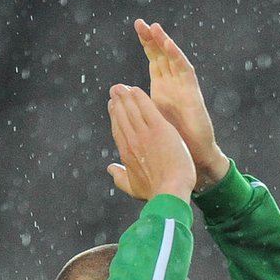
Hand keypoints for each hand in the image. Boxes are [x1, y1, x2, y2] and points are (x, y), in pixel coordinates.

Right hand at [106, 84, 195, 201]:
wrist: (170, 192)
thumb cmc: (155, 193)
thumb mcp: (134, 187)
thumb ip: (120, 177)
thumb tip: (110, 169)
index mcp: (126, 152)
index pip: (118, 129)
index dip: (115, 116)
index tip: (113, 107)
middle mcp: (132, 140)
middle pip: (122, 116)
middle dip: (118, 102)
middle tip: (116, 90)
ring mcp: (144, 133)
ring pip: (132, 109)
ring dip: (126, 96)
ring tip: (123, 87)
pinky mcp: (159, 128)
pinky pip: (147, 107)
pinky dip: (140, 97)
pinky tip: (136, 89)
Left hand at [134, 19, 229, 191]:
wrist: (194, 162)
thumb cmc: (173, 150)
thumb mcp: (147, 130)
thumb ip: (133, 120)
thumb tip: (114, 119)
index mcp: (162, 92)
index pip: (154, 62)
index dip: (147, 45)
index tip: (136, 27)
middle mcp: (174, 87)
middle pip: (162, 57)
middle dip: (152, 39)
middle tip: (140, 22)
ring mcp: (184, 90)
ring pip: (173, 60)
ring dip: (164, 43)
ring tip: (154, 27)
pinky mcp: (194, 95)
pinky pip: (185, 72)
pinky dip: (177, 57)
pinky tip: (168, 44)